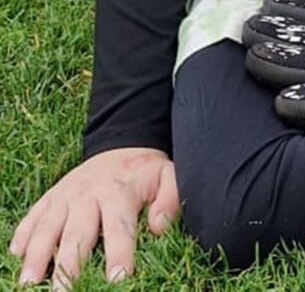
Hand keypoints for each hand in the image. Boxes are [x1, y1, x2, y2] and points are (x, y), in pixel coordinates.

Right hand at [9, 148, 176, 288]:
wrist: (122, 145)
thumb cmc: (145, 172)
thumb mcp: (167, 176)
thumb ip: (170, 199)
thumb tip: (158, 227)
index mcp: (119, 192)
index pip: (119, 227)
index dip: (118, 254)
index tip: (118, 279)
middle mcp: (88, 194)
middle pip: (76, 234)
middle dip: (68, 267)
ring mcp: (66, 195)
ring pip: (48, 227)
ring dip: (37, 255)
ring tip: (28, 282)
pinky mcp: (51, 196)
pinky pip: (34, 215)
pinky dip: (23, 234)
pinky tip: (15, 254)